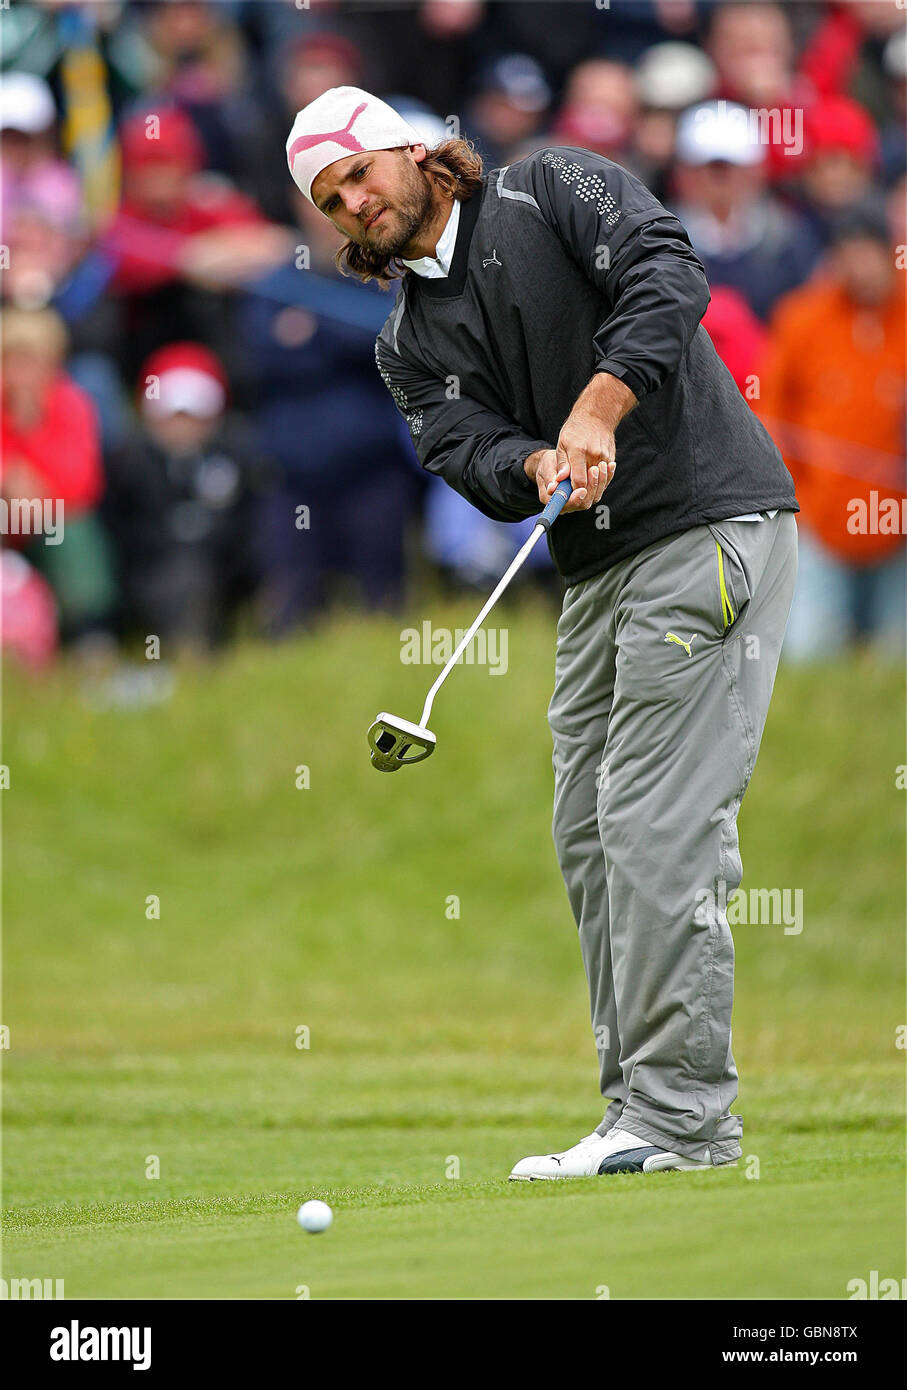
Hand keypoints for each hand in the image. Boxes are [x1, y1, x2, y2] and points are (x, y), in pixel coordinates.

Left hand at [524, 372, 635, 511]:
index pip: (579, 482)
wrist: (596, 416)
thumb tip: (559, 481)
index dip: (574, 492)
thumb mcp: (562, 444)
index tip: (569, 495)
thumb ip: (561, 464)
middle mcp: (594, 456)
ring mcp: (605, 457)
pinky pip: (606, 477)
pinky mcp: (611, 458)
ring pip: (600, 484)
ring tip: (583, 489)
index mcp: (579, 452)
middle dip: (583, 494)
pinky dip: (599, 482)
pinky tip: (592, 481)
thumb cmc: (575, 429)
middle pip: (591, 485)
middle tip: (575, 495)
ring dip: (592, 489)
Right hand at [525, 447, 612, 513]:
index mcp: (555, 501)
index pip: (567, 505)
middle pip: (584, 502)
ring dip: (600, 482)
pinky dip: (606, 478)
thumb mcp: (546, 468)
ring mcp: (580, 499)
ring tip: (602, 466)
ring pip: (594, 496)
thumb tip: (552, 488)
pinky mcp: (589, 493)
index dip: (575, 499)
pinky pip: (600, 489)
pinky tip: (610, 466)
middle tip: (594, 470)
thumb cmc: (548, 466)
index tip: (582, 490)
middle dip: (591, 487)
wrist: (554, 463)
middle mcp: (569, 503)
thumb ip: (550, 477)